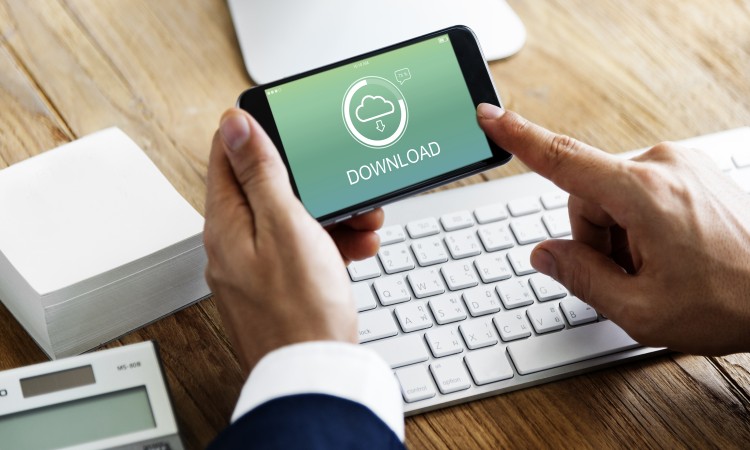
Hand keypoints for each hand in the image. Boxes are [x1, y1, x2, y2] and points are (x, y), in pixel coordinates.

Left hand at [203, 108, 381, 372]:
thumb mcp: (286, 225)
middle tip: (344, 187)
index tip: (294, 128)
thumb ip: (260, 173)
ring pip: (293, 219)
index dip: (261, 135)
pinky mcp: (280, 285)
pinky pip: (303, 249)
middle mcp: (235, 242)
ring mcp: (257, 265)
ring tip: (364, 222)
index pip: (228, 155)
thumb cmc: (301, 308)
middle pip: (269, 188)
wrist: (314, 373)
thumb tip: (232, 124)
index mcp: (226, 222)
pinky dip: (330, 243)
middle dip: (313, 182)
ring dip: (330, 213)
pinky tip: (357, 248)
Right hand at [477, 104, 749, 354]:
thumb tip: (545, 255)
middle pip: (586, 194)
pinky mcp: (691, 171)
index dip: (518, 139)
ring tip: (658, 268)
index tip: (489, 117)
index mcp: (643, 193)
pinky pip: (641, 191)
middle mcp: (662, 165)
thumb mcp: (641, 308)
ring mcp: (680, 165)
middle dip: (593, 238)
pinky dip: (641, 222)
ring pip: (612, 195)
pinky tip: (670, 252)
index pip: (562, 159)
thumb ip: (580, 277)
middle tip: (629, 277)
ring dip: (619, 233)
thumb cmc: (732, 301)